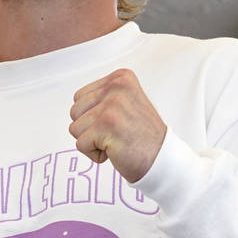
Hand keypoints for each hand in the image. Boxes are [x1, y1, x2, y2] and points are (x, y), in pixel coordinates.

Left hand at [68, 68, 166, 183]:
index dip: (92, 116)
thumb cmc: (141, 135)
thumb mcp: (126, 102)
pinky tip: (116, 151)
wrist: (163, 160)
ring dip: (92, 141)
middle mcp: (117, 87)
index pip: (79, 97)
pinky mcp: (106, 126)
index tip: (117, 121)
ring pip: (75, 128)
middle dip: (89, 128)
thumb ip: (103, 96)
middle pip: (74, 112)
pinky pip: (80, 145)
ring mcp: (112, 106)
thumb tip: (77, 101)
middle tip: (116, 133)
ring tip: (116, 140)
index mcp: (121, 78)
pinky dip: (95, 154)